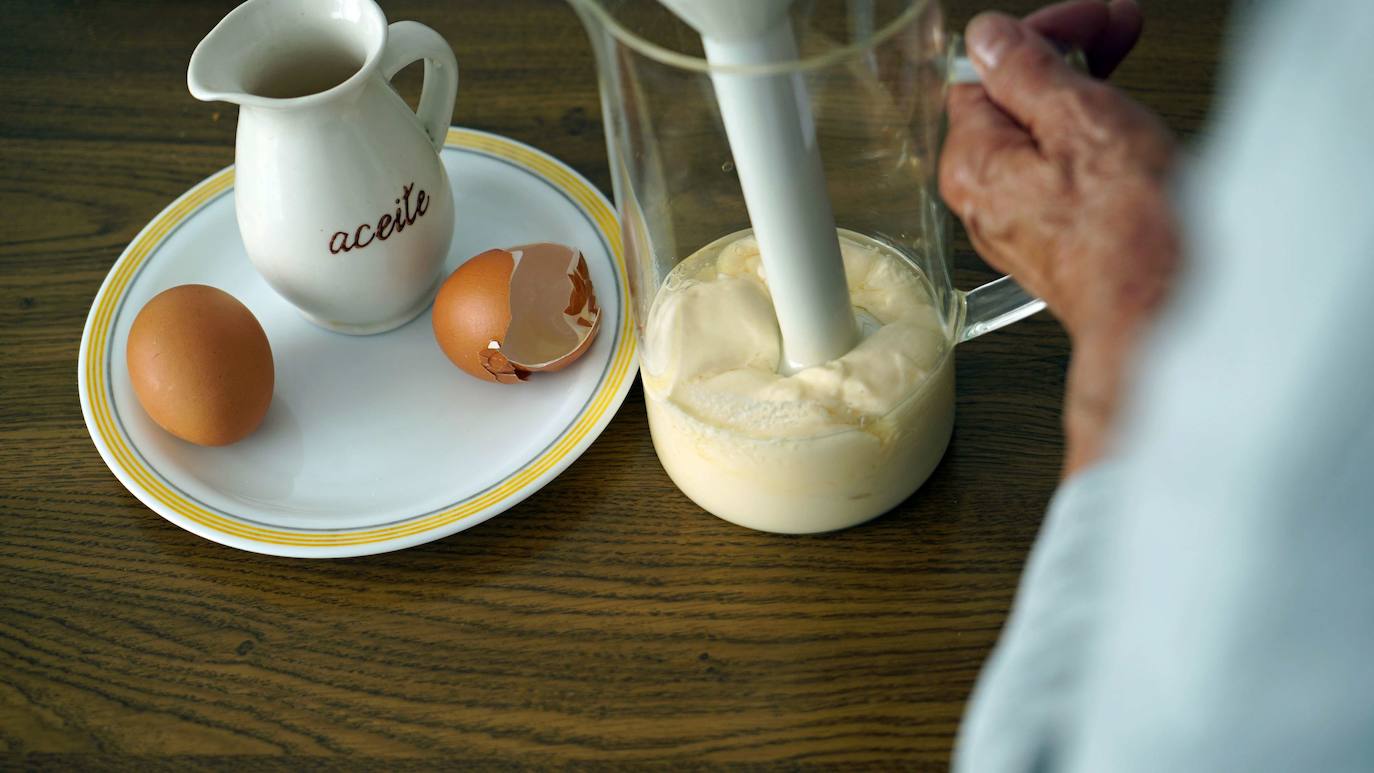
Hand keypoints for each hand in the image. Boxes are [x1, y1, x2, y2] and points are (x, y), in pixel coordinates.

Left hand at [939, 0, 1179, 475]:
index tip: (1091, 20)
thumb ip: (1028, 73)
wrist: (1165, 320)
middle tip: (1117, 32)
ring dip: (1082, 94)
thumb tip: (990, 39)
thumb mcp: (1082, 122)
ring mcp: (1018, 224)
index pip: (983, 73)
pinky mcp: (1056, 242)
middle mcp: (984, 200)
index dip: (1039, 35)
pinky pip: (1060, 174)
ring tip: (1128, 73)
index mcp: (973, 165)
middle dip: (1064, 59)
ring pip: (1039, 136)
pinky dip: (1090, 140)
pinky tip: (1125, 131)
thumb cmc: (1130, 237)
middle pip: (1011, 104)